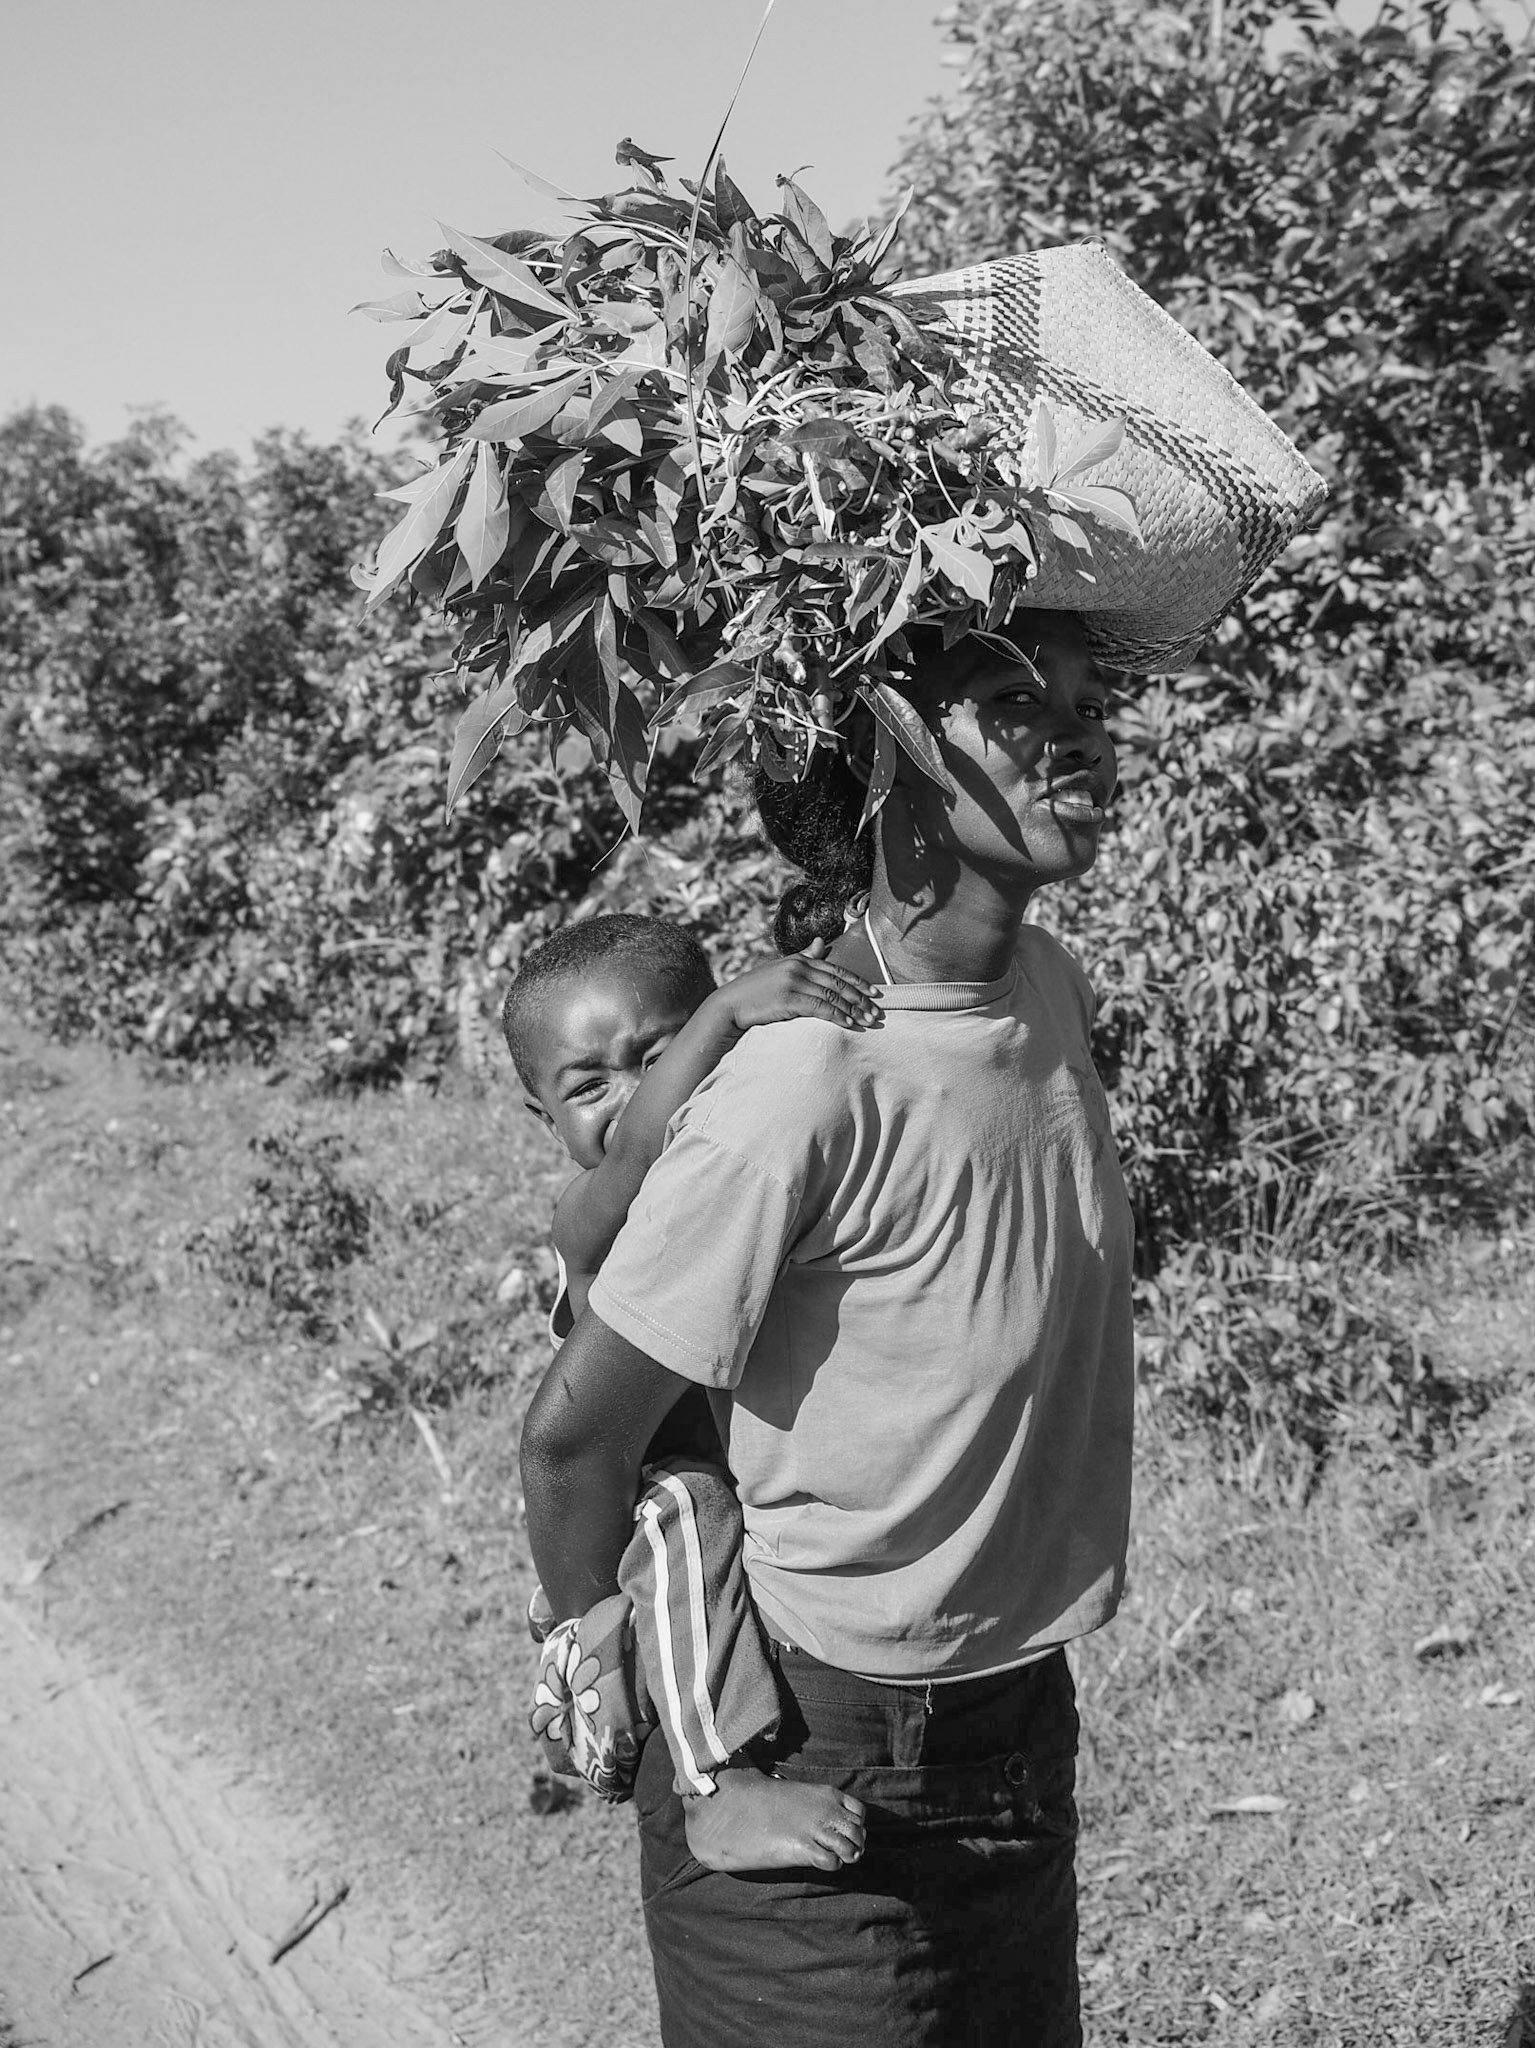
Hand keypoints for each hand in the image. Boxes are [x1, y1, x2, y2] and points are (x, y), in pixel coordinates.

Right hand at [718, 939, 882, 1032]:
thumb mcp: (781, 968)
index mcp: (799, 960)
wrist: (731, 1004)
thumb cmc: (756, 989)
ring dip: (853, 1010)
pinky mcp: (788, 999)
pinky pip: (820, 1008)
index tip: (875, 993)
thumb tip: (822, 942)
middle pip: (838, 983)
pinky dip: (837, 1016)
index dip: (858, 981)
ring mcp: (793, 982)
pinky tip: (848, 1024)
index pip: (836, 970)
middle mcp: (798, 968)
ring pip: (832, 996)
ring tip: (867, 1021)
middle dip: (860, 998)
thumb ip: (804, 956)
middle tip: (876, 1011)